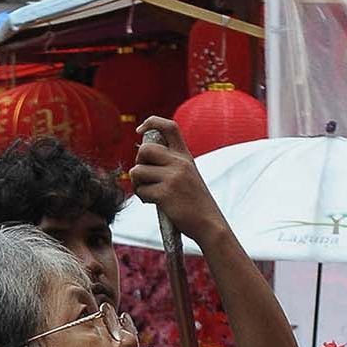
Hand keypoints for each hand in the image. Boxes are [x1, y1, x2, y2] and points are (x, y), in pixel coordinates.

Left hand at [130, 115, 225, 243]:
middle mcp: (180, 163)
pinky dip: (143, 197)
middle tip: (145, 176)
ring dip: (137, 184)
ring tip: (149, 192)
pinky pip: (141, 190)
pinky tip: (154, 203)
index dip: (151, 122)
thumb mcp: (189, 176)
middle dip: (138, 163)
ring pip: (137, 171)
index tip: (140, 130)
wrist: (209, 224)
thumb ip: (171, 163)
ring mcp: (173, 177)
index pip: (169, 126)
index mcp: (185, 156)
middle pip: (145, 149)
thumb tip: (142, 157)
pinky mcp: (165, 194)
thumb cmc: (195, 203)